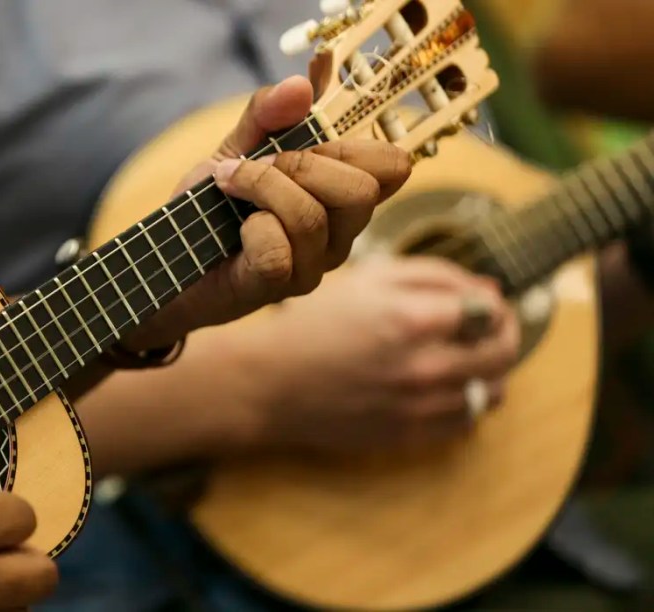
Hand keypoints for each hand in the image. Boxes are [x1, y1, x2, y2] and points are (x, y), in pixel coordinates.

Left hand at [122, 75, 411, 349]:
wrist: (167, 258)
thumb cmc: (210, 207)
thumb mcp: (236, 148)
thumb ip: (266, 115)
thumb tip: (300, 85)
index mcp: (341, 198)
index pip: (393, 168)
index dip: (357, 145)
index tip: (306, 142)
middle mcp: (338, 235)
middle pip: (361, 191)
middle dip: (302, 164)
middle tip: (258, 164)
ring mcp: (311, 266)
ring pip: (311, 217)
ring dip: (261, 187)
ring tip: (230, 186)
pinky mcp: (276, 287)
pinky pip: (277, 249)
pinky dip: (250, 228)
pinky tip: (235, 230)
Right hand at [237, 257, 519, 454]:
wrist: (271, 384)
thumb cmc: (315, 324)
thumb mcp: (368, 279)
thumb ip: (433, 276)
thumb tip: (488, 288)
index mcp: (413, 318)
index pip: (492, 310)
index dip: (494, 303)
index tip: (482, 302)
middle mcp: (424, 366)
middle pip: (502, 352)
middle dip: (503, 334)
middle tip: (485, 328)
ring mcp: (420, 407)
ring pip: (492, 390)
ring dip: (489, 371)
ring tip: (464, 358)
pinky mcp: (412, 436)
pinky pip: (468, 421)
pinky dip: (467, 401)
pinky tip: (443, 386)